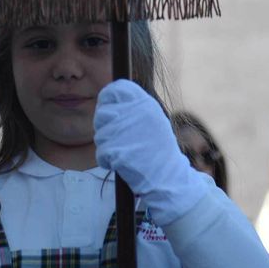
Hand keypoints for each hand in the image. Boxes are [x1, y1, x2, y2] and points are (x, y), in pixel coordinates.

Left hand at [94, 80, 212, 225]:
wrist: (169, 177)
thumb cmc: (160, 150)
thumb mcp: (154, 120)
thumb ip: (134, 108)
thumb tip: (109, 99)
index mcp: (145, 104)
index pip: (116, 89)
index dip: (107, 99)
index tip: (108, 110)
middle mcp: (135, 114)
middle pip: (102, 113)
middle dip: (104, 127)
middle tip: (115, 138)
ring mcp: (125, 132)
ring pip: (100, 134)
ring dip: (106, 145)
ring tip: (123, 152)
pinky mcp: (117, 151)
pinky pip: (101, 153)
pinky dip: (106, 161)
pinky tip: (119, 164)